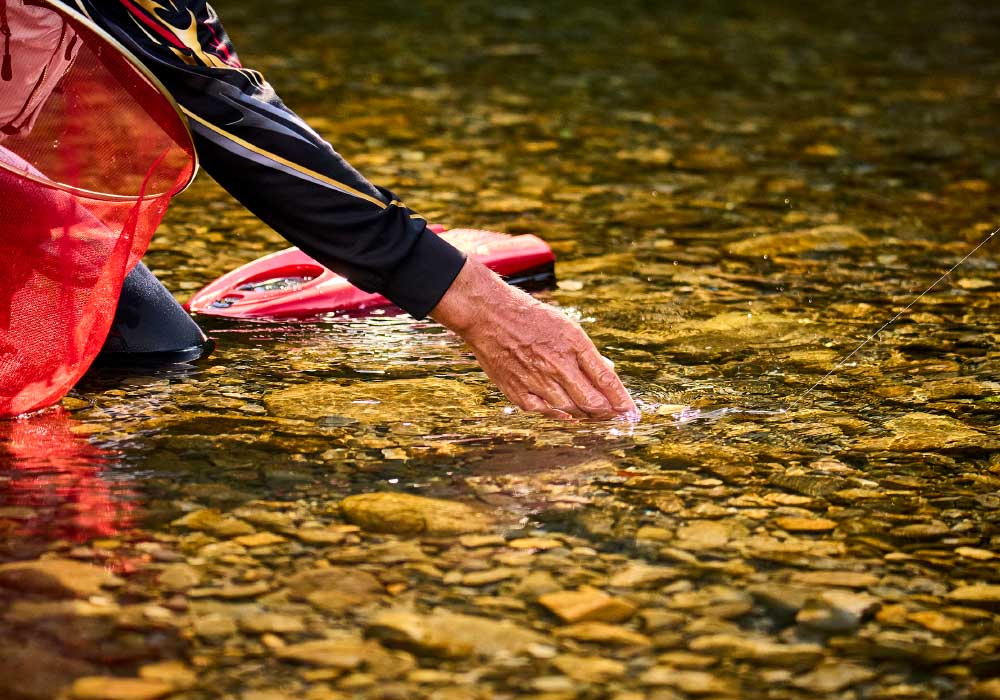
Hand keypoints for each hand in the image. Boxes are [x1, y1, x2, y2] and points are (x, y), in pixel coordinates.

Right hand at [431, 258, 637, 419]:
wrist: (488, 314)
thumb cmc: (529, 317)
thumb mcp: (565, 326)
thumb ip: (586, 352)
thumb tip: (608, 370)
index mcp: (573, 344)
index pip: (606, 379)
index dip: (622, 399)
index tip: (632, 411)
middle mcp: (558, 365)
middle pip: (592, 401)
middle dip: (608, 412)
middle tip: (616, 416)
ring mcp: (537, 380)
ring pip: (571, 409)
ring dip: (586, 415)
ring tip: (594, 415)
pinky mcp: (518, 391)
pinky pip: (545, 412)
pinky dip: (560, 415)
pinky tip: (567, 415)